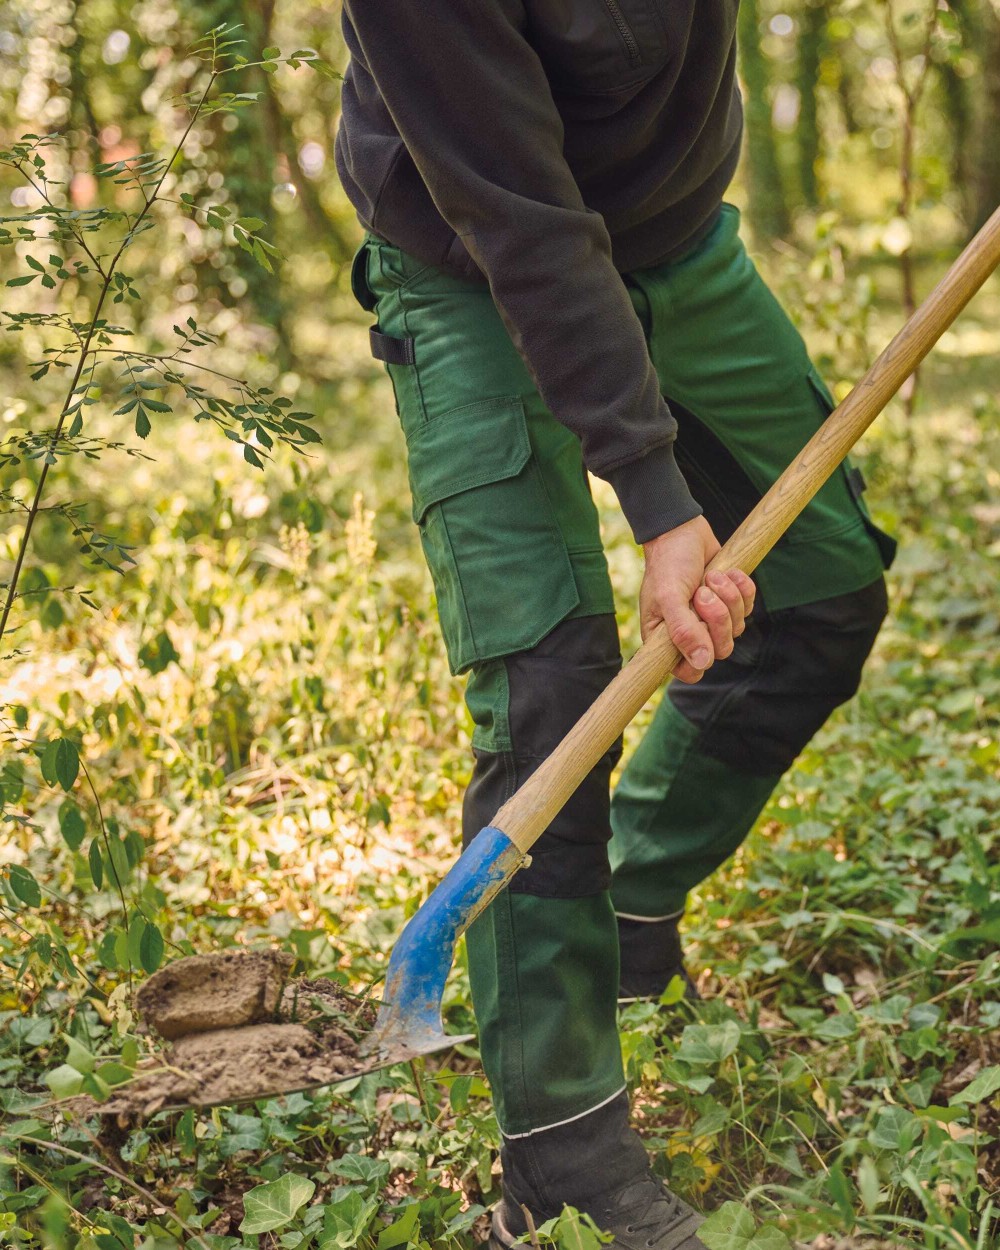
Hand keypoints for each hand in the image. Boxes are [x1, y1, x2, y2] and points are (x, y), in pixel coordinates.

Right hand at [640, 516, 755, 683]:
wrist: (683, 531)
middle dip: (717, 618)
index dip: (699, 659)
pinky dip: (742, 588)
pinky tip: (727, 572)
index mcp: (666, 640)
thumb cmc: (669, 564)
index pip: (688, 672)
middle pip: (720, 649)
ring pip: (737, 628)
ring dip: (729, 598)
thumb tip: (701, 663)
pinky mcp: (730, 603)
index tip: (699, 635)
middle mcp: (690, 634)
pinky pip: (749, 608)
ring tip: (712, 576)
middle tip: (703, 592)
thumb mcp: (669, 597)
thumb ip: (683, 631)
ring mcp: (712, 619)